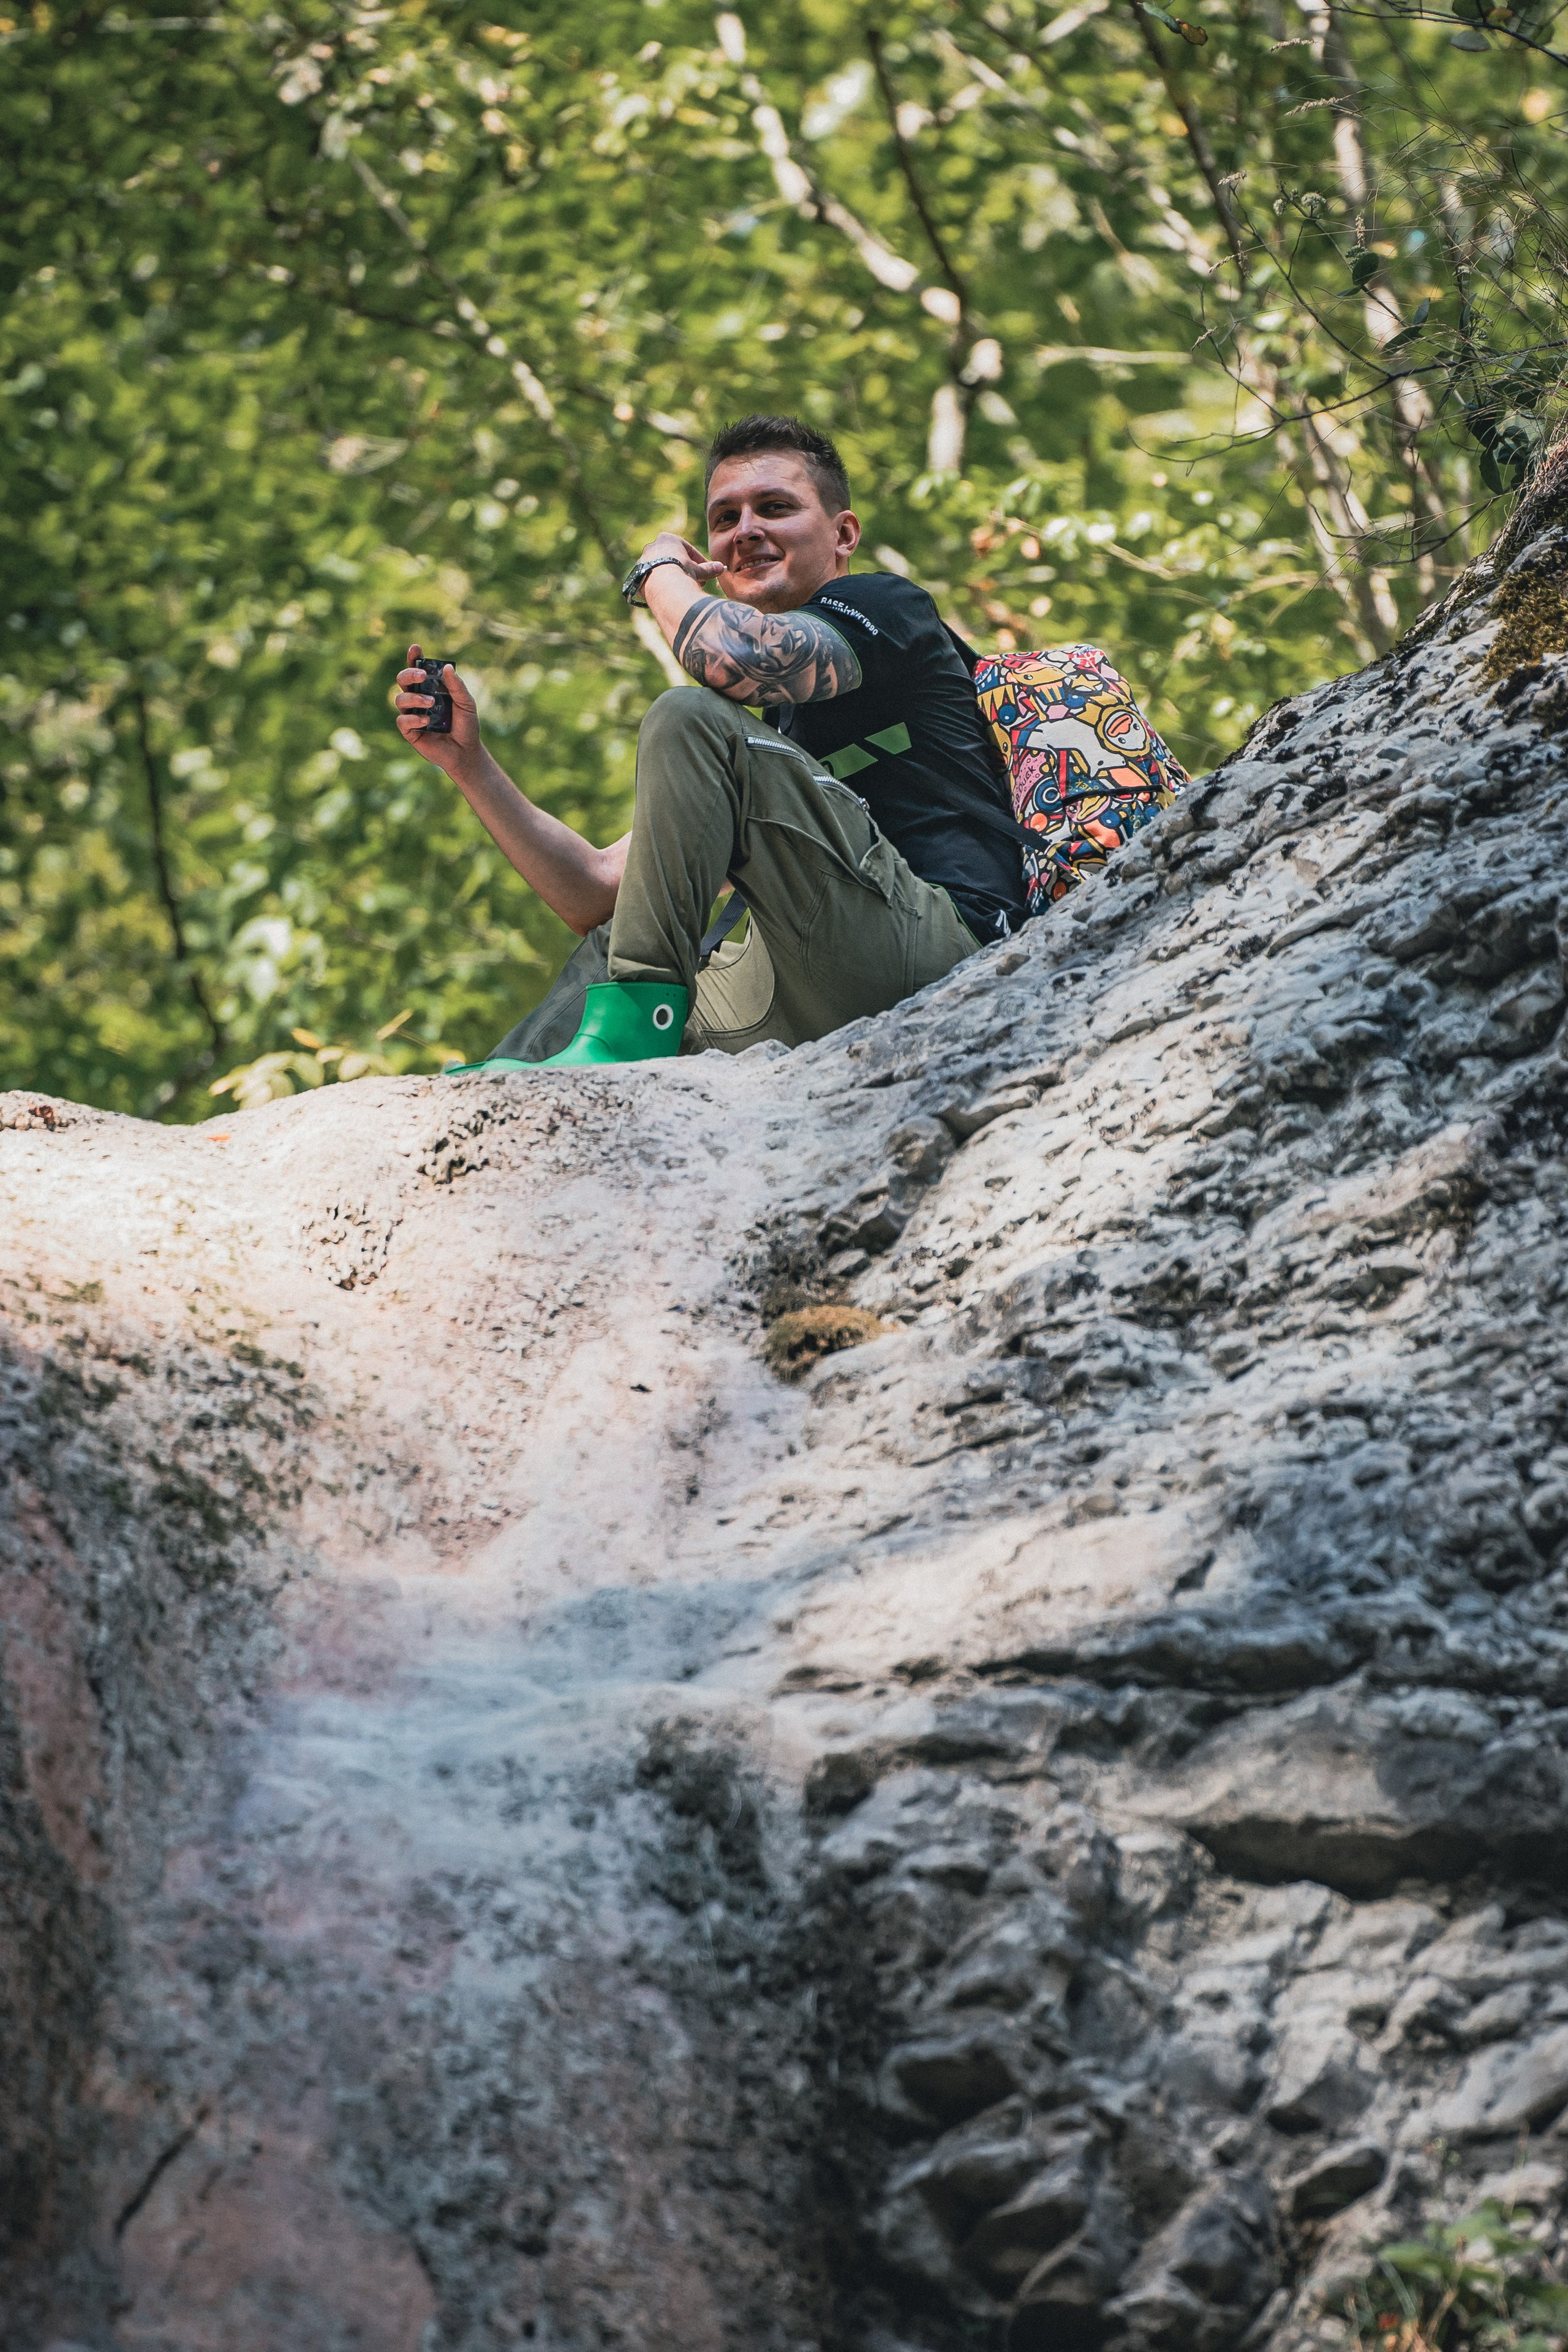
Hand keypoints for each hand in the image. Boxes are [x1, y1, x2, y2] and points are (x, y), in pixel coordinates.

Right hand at [393, 643, 480, 772]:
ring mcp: (412, 714)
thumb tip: (446, 668)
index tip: (416, 648)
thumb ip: (457, 687)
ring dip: (414, 698)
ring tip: (431, 703)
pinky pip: (402, 720)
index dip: (414, 658)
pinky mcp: (409, 732)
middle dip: (409, 674)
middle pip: (403, 680)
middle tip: (422, 676)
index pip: (418, 669)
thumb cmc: (466, 726)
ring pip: (400, 699)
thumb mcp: (466, 704)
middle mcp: (418, 698)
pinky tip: (425, 721)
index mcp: (430, 688)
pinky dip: (412, 718)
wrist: (466, 752)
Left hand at [637, 532, 722, 590]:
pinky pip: (653, 580)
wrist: (663, 586)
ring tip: (684, 590)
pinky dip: (661, 585)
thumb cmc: (682, 572)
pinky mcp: (637, 575)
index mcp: (667, 539)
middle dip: (686, 570)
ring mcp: (643, 561)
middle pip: (673, 559)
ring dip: (674, 578)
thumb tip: (721, 568)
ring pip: (662, 570)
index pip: (687, 549)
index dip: (699, 561)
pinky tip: (669, 594)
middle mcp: (652, 547)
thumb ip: (708, 568)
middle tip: (697, 581)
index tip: (705, 571)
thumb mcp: (699, 570)